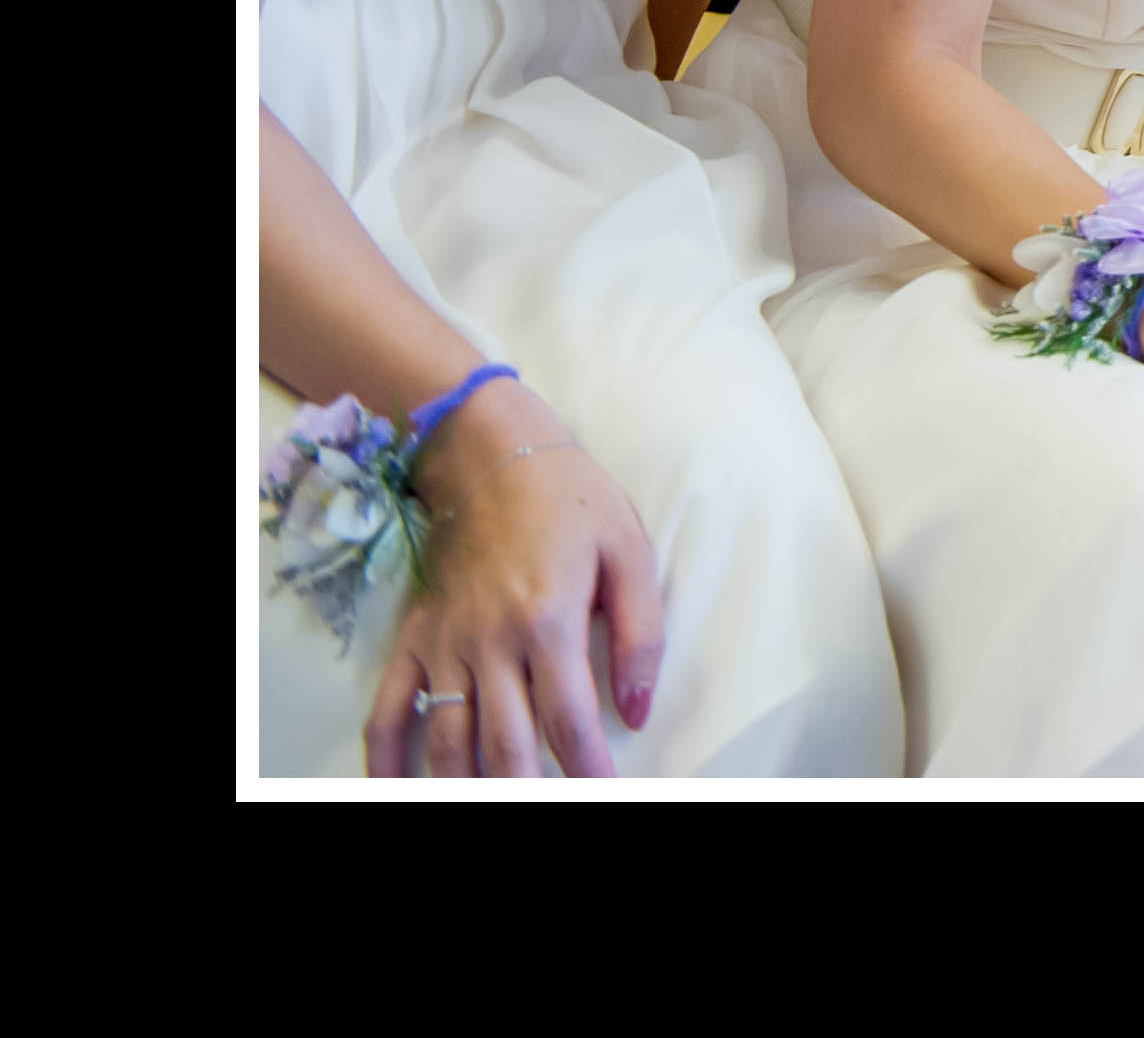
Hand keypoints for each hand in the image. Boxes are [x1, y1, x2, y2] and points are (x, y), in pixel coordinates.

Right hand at [364, 379, 659, 778]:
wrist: (493, 454)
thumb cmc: (572, 500)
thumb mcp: (629, 552)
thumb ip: (640, 633)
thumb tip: (639, 707)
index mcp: (549, 621)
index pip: (569, 719)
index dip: (589, 767)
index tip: (605, 791)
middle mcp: (491, 642)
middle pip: (505, 743)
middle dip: (529, 786)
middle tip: (553, 804)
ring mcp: (446, 644)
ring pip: (450, 740)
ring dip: (467, 782)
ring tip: (491, 802)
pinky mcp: (416, 639)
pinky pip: (390, 710)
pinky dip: (387, 759)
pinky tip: (398, 790)